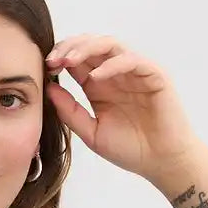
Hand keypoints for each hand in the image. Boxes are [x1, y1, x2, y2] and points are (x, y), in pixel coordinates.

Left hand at [45, 33, 201, 184]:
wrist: (162, 163)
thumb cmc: (132, 150)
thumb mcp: (91, 133)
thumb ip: (70, 111)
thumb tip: (48, 88)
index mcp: (100, 84)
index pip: (77, 59)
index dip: (60, 57)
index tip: (45, 67)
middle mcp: (116, 73)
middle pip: (90, 45)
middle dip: (69, 47)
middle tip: (53, 59)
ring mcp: (135, 72)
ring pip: (109, 45)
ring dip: (87, 48)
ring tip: (70, 60)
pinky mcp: (154, 75)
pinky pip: (131, 60)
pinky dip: (113, 64)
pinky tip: (96, 76)